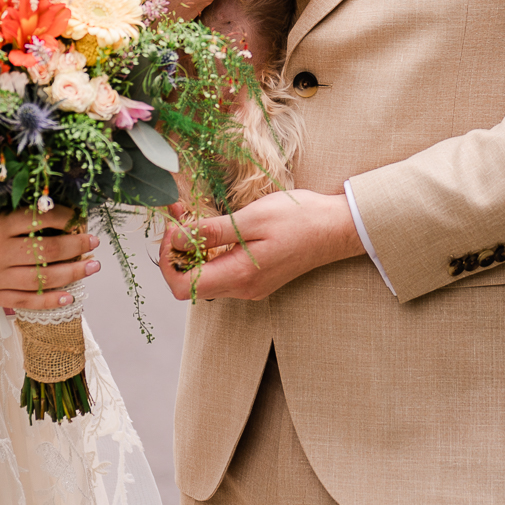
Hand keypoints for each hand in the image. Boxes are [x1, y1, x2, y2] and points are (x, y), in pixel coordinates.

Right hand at [0, 208, 98, 310]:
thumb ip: (7, 218)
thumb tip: (44, 216)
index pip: (38, 219)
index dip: (63, 217)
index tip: (77, 215)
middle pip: (47, 250)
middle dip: (75, 245)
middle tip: (93, 240)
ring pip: (42, 278)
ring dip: (71, 272)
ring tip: (92, 266)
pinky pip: (25, 301)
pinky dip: (49, 300)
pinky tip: (68, 297)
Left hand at [157, 190, 363, 301]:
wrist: (337, 227)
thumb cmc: (299, 218)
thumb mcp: (252, 218)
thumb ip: (212, 231)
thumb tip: (175, 238)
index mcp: (240, 276)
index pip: (182, 287)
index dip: (167, 260)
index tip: (173, 228)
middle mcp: (242, 288)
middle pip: (190, 282)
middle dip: (177, 250)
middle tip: (179, 216)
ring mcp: (250, 285)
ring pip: (205, 275)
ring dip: (192, 248)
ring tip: (192, 216)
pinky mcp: (256, 277)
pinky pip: (221, 270)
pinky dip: (209, 250)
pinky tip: (212, 226)